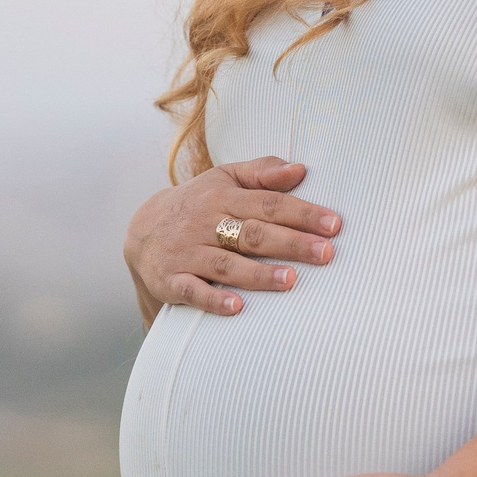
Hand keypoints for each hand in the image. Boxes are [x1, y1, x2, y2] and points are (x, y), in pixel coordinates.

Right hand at [123, 157, 340, 319]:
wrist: (142, 232)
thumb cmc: (198, 204)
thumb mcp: (223, 179)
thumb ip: (261, 172)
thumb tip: (300, 169)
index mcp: (222, 197)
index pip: (268, 204)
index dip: (302, 213)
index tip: (334, 224)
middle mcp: (205, 224)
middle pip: (253, 233)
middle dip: (290, 243)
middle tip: (326, 253)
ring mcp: (188, 253)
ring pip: (226, 264)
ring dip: (258, 274)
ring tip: (291, 280)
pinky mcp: (171, 280)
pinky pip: (192, 291)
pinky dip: (213, 299)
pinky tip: (237, 307)